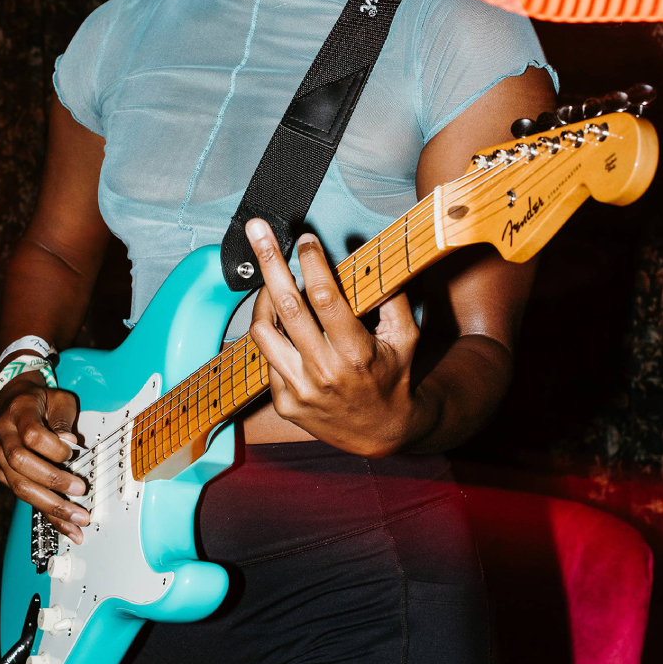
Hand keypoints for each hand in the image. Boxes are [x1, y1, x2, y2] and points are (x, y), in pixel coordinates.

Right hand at [0, 376, 89, 543]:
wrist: (10, 404)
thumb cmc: (40, 401)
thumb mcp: (58, 399)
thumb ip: (63, 419)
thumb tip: (70, 443)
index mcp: (19, 413)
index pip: (31, 435)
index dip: (53, 447)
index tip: (73, 451)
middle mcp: (4, 437)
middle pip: (21, 463)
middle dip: (52, 480)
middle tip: (80, 490)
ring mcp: (0, 458)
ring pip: (19, 486)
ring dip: (50, 505)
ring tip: (76, 519)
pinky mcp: (5, 476)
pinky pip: (23, 497)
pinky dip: (45, 513)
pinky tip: (65, 526)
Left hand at [246, 219, 419, 456]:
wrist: (382, 434)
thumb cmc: (394, 376)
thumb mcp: (405, 336)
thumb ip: (390, 296)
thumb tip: (365, 254)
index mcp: (356, 353)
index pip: (325, 298)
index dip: (312, 262)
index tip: (305, 238)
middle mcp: (324, 372)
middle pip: (287, 306)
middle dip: (269, 261)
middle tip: (257, 229)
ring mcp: (300, 390)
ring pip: (264, 332)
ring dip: (263, 297)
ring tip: (270, 279)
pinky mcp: (284, 403)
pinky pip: (266, 358)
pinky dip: (271, 333)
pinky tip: (281, 322)